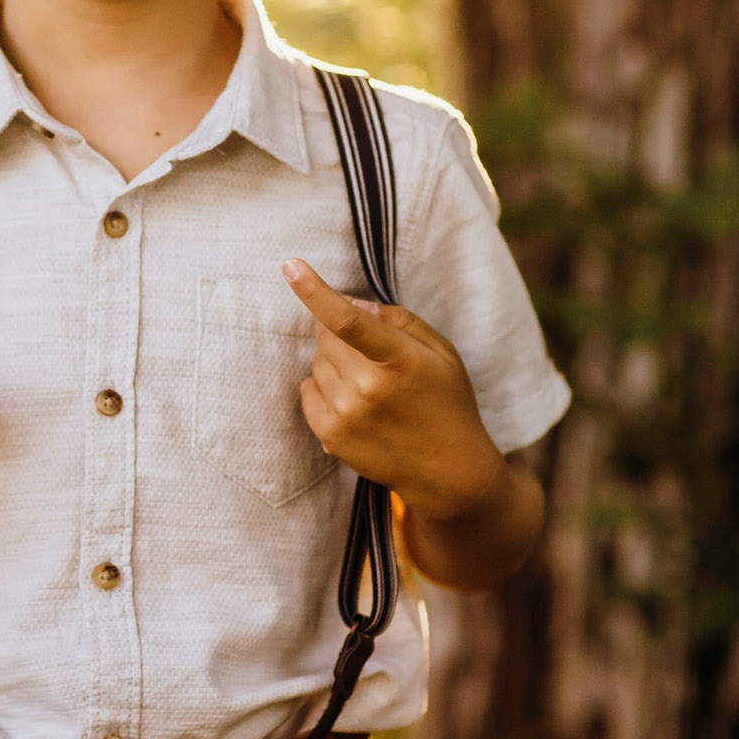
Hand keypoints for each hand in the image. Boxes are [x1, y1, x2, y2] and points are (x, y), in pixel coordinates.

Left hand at [281, 259, 502, 523]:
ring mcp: (345, 416)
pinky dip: (323, 388)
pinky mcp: (330, 436)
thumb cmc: (447, 402)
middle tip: (368, 352)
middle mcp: (367, 389)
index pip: (348, 320)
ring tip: (369, 385)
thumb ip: (398, 320)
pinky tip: (354, 403)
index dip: (315, 291)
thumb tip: (351, 300)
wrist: (448, 472)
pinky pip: (306, 390)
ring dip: (334, 363)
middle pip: (324, 335)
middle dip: (338, 332)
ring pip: (315, 362)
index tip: (290, 266)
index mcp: (399, 361)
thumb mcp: (441, 352)